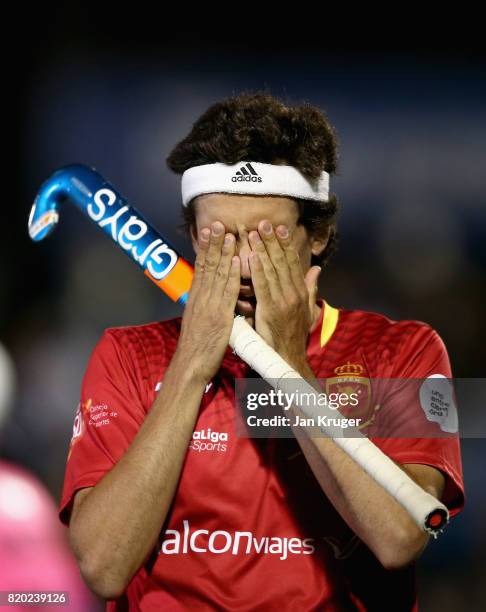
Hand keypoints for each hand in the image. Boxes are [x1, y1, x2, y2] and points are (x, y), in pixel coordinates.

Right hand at [175, 221, 239, 383]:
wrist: (191, 365)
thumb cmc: (196, 348)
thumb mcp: (197, 321)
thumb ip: (204, 306)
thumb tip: (208, 296)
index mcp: (195, 299)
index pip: (201, 268)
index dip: (206, 249)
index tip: (210, 232)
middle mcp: (200, 298)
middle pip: (207, 266)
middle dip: (213, 244)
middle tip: (217, 223)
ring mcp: (209, 306)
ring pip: (216, 275)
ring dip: (223, 253)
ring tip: (228, 234)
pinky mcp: (220, 317)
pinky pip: (226, 293)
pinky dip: (231, 276)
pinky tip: (235, 262)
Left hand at [248, 220, 320, 370]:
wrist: (289, 357)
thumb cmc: (294, 335)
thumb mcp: (308, 310)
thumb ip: (311, 288)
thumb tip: (317, 269)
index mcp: (301, 292)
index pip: (292, 263)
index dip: (285, 244)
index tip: (280, 228)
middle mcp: (293, 293)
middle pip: (282, 262)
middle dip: (273, 241)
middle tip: (264, 222)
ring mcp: (283, 301)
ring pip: (272, 270)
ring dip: (263, 250)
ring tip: (254, 233)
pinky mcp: (270, 310)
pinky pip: (263, 286)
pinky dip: (257, 270)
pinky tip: (251, 257)